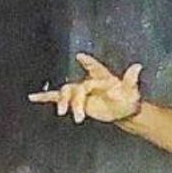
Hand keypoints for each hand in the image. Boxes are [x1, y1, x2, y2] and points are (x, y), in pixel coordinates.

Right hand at [28, 52, 143, 124]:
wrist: (123, 110)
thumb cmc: (128, 100)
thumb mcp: (132, 91)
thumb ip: (131, 80)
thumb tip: (138, 66)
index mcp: (103, 77)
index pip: (95, 68)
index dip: (88, 63)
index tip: (81, 57)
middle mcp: (89, 82)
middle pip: (77, 88)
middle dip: (76, 101)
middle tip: (80, 116)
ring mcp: (81, 91)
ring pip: (66, 93)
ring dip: (64, 103)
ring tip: (64, 112)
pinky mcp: (75, 100)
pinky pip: (57, 96)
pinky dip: (45, 97)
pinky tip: (33, 97)